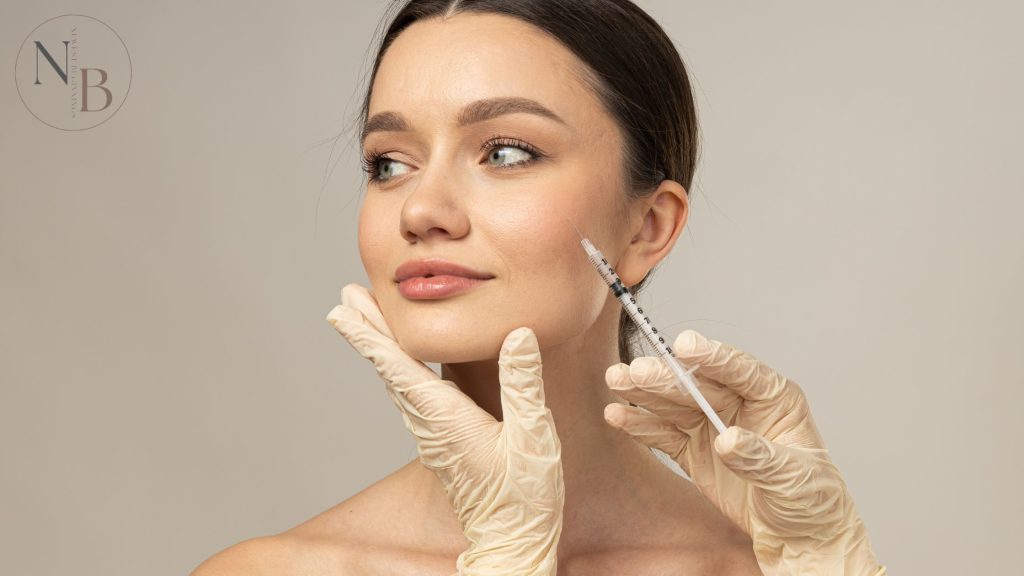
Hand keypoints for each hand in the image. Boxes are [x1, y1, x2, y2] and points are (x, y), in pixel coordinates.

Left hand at [326, 283, 563, 575]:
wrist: (513, 541)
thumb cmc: (524, 496)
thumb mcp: (533, 435)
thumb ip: (522, 383)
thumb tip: (518, 335)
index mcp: (446, 418)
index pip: (399, 367)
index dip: (370, 336)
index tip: (342, 311)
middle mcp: (430, 425)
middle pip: (390, 369)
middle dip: (368, 331)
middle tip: (346, 298)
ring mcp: (433, 436)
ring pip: (398, 383)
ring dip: (381, 348)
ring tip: (368, 319)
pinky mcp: (443, 443)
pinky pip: (413, 398)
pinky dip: (400, 370)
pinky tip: (405, 364)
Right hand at [603, 329, 884, 575]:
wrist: (797, 536)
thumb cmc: (811, 500)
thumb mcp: (793, 479)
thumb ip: (759, 457)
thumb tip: (728, 439)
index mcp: (774, 399)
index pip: (741, 371)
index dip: (712, 357)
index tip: (684, 345)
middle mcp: (740, 405)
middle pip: (697, 385)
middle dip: (665, 378)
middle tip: (635, 371)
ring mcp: (713, 426)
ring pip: (674, 404)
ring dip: (644, 393)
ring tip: (616, 381)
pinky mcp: (694, 450)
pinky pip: (664, 434)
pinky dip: (641, 425)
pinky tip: (618, 415)